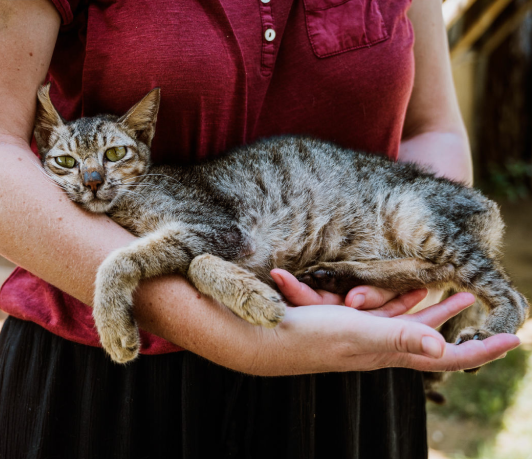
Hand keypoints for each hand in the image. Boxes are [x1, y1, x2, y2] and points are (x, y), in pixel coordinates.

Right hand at [251, 269, 519, 374]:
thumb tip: (445, 348)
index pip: (447, 355)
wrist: (261, 338)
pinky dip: (385, 292)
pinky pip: (372, 304)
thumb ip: (400, 338)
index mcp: (389, 351)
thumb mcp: (357, 335)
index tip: (512, 339)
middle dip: (455, 319)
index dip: (480, 350)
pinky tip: (393, 283)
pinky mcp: (341, 318)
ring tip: (448, 289)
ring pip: (402, 316)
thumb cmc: (308, 339)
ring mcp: (359, 331)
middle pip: (428, 332)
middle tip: (479, 303)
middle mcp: (378, 343)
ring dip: (427, 303)